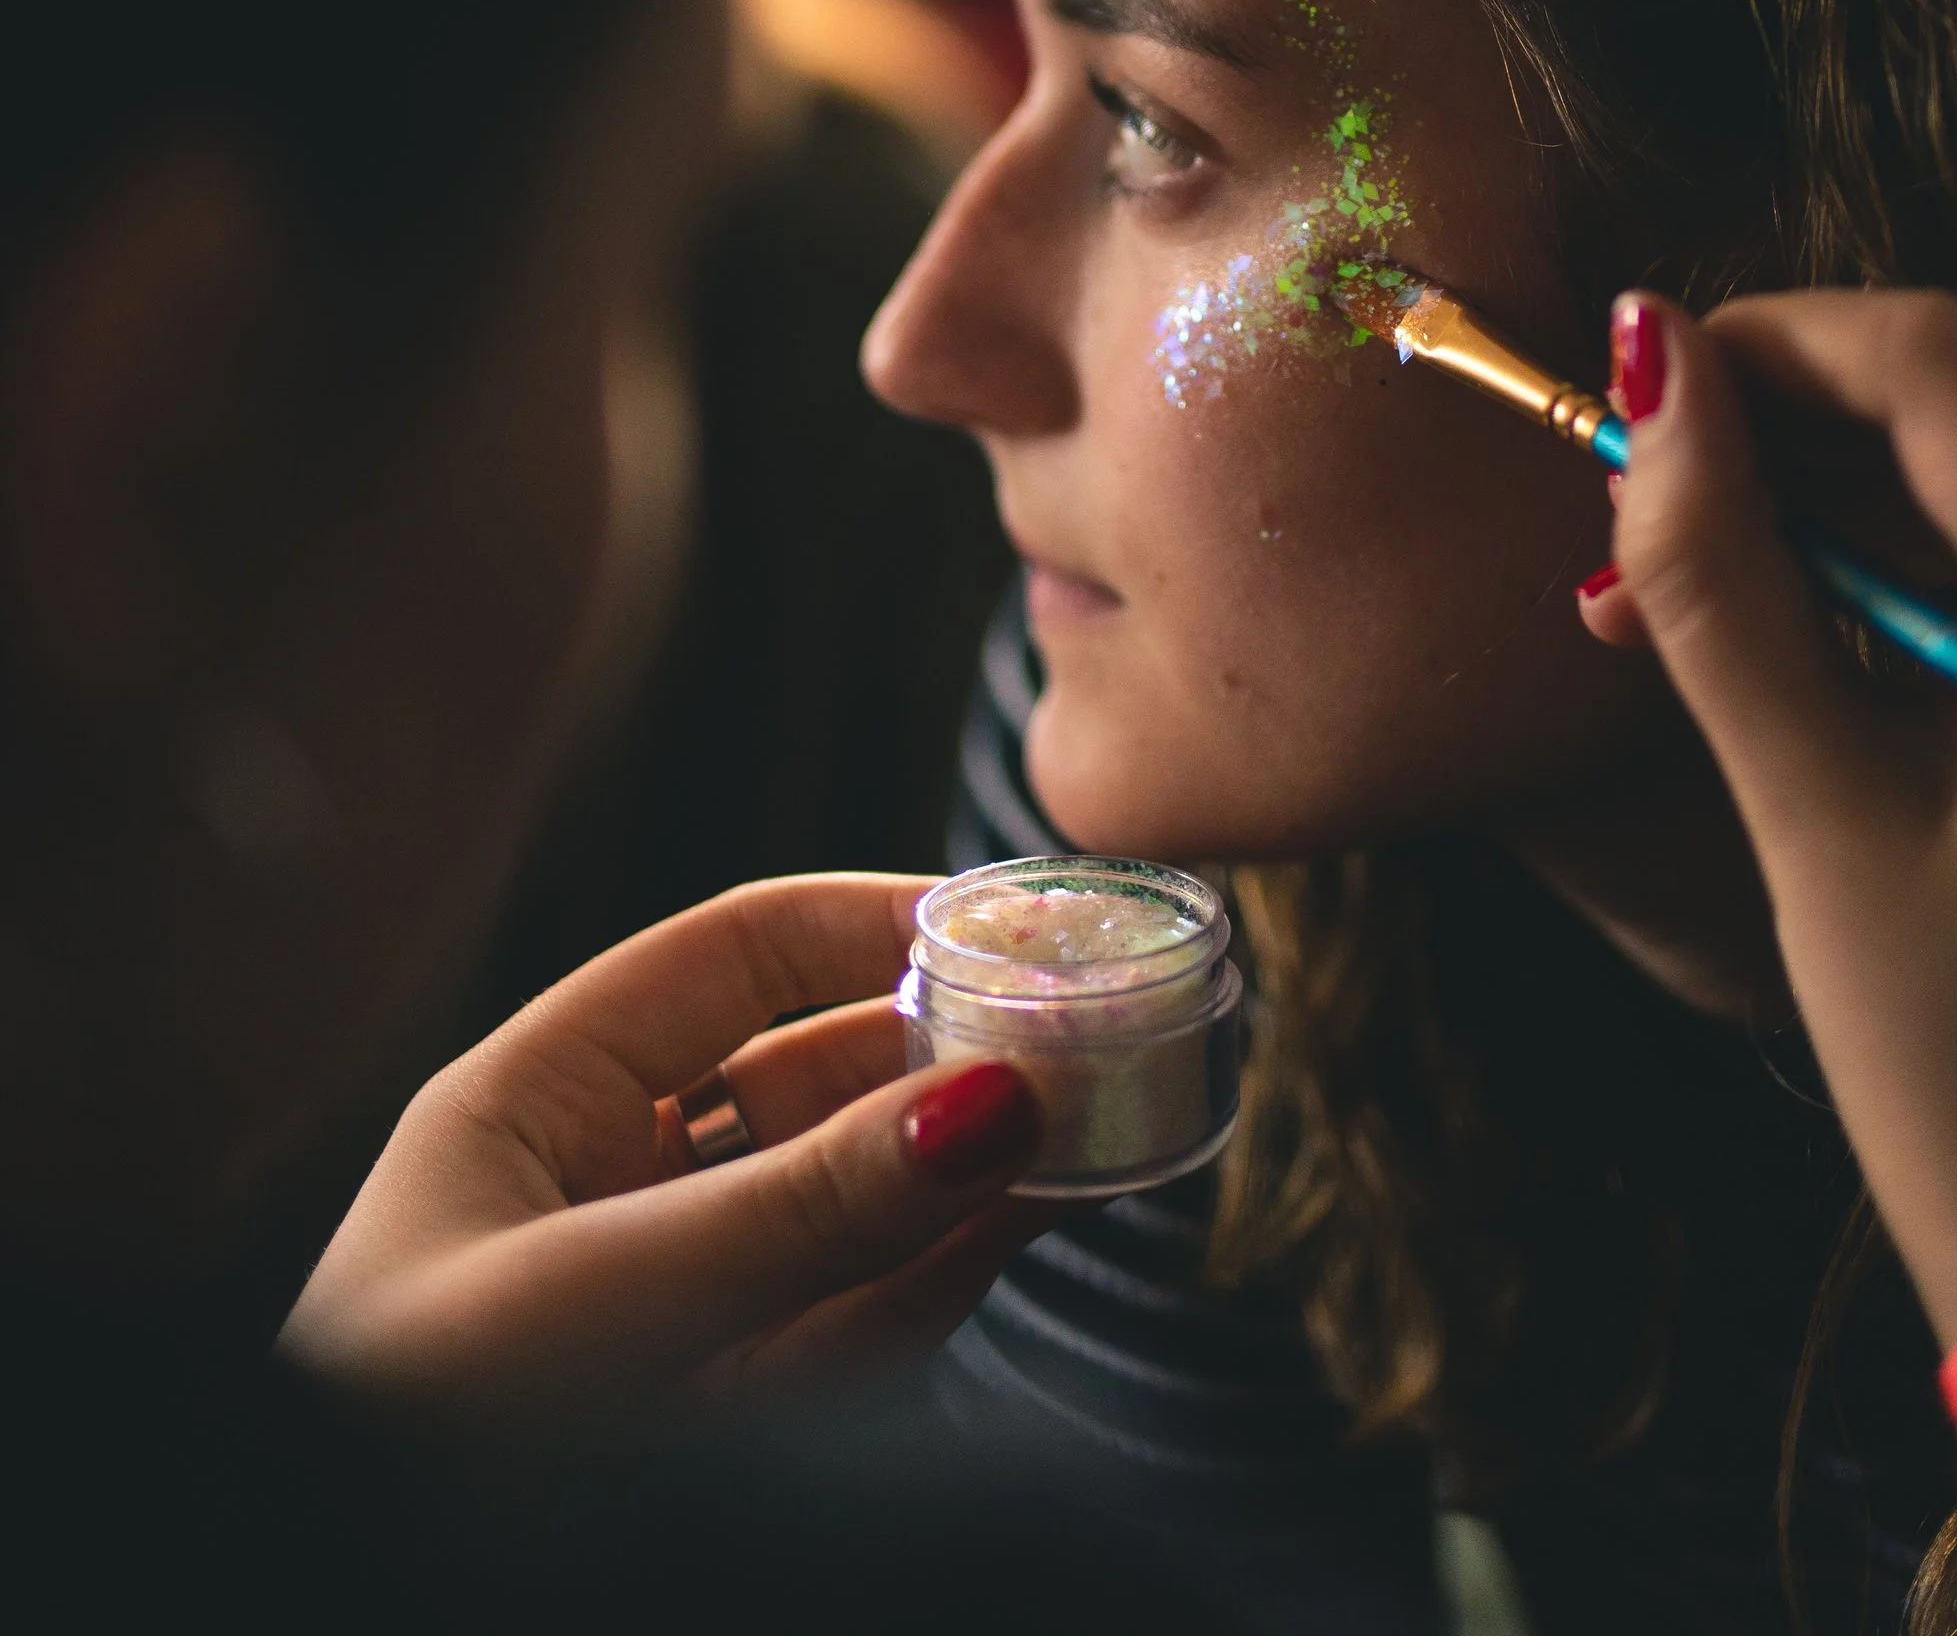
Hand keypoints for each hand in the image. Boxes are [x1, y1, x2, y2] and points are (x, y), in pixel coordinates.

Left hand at [284, 873, 1043, 1403]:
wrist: (346, 1607)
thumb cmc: (412, 1428)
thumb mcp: (604, 1299)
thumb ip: (804, 1210)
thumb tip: (994, 1104)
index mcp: (531, 1109)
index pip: (730, 961)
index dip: (867, 924)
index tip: (1002, 923)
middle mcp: (601, 1190)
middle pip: (804, 1079)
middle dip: (936, 1053)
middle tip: (1071, 1039)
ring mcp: (658, 1307)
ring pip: (838, 1204)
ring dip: (954, 1167)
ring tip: (1076, 1129)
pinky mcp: (705, 1414)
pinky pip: (839, 1326)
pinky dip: (930, 1279)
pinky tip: (1006, 1233)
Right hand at [1584, 290, 1956, 1346]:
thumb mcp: (1816, 817)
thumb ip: (1721, 573)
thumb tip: (1647, 366)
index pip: (1951, 365)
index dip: (1775, 341)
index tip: (1636, 383)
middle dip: (1811, 401)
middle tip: (1655, 493)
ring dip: (1865, 460)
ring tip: (1709, 571)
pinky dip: (1944, 519)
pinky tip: (1822, 598)